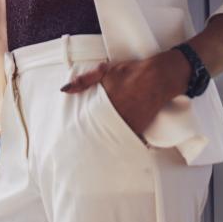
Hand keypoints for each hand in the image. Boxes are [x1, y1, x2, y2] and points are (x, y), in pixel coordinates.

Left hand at [60, 51, 190, 138]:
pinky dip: (122, 142)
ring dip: (105, 141)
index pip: (87, 121)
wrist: (157, 77)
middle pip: (98, 132)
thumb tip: (65, 89)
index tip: (74, 133)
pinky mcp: (139, 129)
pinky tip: (116, 149)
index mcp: (104, 104)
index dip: (80, 128)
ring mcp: (127, 124)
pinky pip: (128, 140)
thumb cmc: (130, 72)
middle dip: (91, 138)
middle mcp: (115, 117)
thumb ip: (84, 81)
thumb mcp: (104, 72)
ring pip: (112, 138)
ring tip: (96, 150)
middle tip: (82, 146)